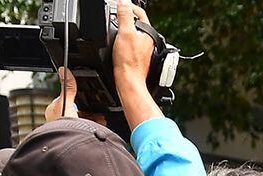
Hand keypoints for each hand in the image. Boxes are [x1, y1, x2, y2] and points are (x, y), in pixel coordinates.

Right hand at [109, 0, 163, 127]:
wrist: (128, 81)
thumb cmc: (129, 61)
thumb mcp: (125, 32)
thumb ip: (125, 15)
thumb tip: (123, 1)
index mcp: (149, 34)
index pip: (139, 12)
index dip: (128, 6)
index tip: (118, 5)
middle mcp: (149, 42)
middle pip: (136, 23)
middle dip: (125, 18)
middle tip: (113, 16)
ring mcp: (143, 50)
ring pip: (133, 33)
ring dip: (123, 29)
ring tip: (114, 29)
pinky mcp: (137, 57)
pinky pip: (130, 43)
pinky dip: (123, 40)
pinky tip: (116, 44)